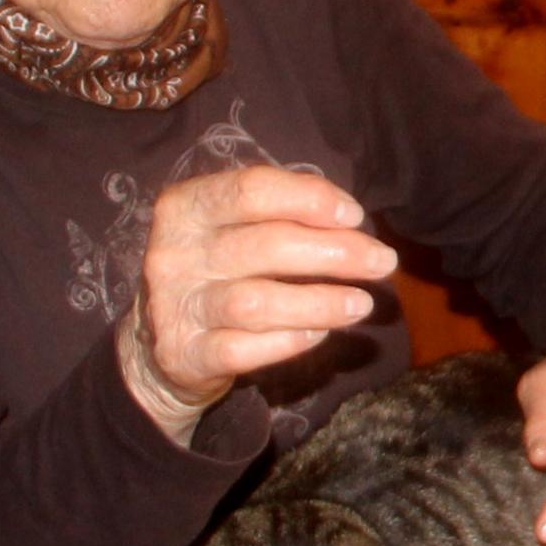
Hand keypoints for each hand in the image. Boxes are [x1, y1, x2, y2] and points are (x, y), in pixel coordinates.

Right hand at [125, 164, 399, 428]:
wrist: (163, 346)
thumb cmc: (219, 272)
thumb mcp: (235, 229)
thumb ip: (282, 214)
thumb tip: (350, 220)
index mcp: (186, 207)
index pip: (251, 189)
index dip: (310, 199)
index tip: (355, 216)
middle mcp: (174, 253)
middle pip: (265, 245)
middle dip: (335, 252)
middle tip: (382, 262)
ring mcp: (175, 307)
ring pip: (255, 302)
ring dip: (320, 302)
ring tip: (362, 304)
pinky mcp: (184, 355)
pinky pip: (243, 349)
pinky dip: (288, 341)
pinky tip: (319, 335)